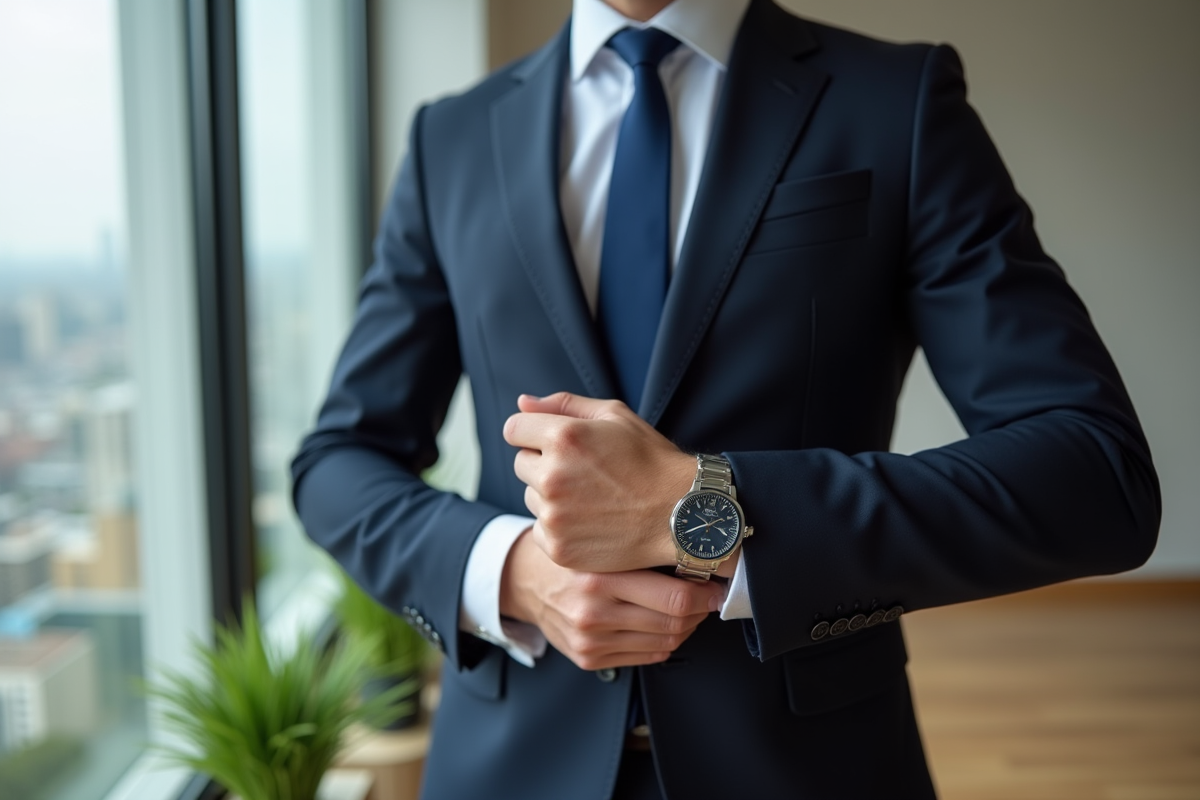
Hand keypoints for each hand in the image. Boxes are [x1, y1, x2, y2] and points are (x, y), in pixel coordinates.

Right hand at [500, 529, 723, 669]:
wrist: (525, 581)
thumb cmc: (569, 556)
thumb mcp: (600, 542)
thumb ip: (641, 550)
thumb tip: (696, 558)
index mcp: (598, 577)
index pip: (673, 597)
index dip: (706, 594)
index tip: (717, 586)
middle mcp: (593, 613)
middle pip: (673, 623)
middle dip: (700, 611)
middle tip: (709, 596)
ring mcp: (590, 641)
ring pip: (665, 643)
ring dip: (686, 627)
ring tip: (688, 608)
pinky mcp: (589, 659)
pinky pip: (647, 656)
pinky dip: (664, 641)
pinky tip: (662, 623)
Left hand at [503, 392, 694, 572]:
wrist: (681, 513)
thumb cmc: (650, 460)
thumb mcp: (615, 416)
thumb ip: (563, 404)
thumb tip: (522, 402)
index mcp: (563, 437)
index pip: (514, 429)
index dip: (534, 433)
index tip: (556, 444)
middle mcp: (552, 476)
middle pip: (521, 464)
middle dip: (544, 464)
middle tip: (584, 473)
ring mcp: (554, 515)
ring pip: (531, 497)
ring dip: (550, 496)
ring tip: (591, 498)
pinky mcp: (558, 547)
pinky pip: (539, 530)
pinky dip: (558, 527)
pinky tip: (590, 522)